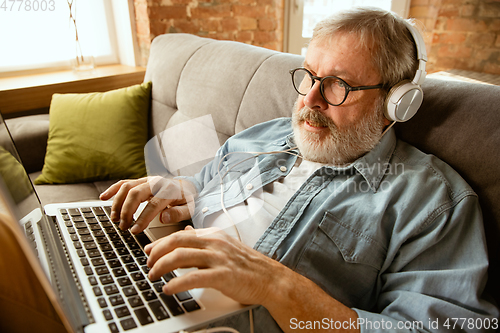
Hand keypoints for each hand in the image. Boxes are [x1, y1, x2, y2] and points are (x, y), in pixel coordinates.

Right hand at [99, 176, 196, 233]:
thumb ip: (177, 214)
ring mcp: (146, 180)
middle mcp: (156, 183)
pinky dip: (112, 190)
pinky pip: (123, 183)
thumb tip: (163, 218)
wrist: (188, 186)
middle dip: (127, 211)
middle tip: (123, 227)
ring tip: (114, 218)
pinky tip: (103, 198)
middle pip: (135, 194)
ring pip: (127, 187)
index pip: (153, 205)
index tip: (134, 230)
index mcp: (169, 191)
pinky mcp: (140, 181)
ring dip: (117, 203)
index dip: (142, 218)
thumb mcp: (189, 208)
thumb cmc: (187, 199)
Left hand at [144, 226, 284, 305]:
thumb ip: (204, 239)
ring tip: (153, 276)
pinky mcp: (223, 275)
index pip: (180, 235)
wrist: (270, 279)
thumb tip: (186, 232)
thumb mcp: (224, 246)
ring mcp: (219, 258)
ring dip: (161, 267)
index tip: (148, 251)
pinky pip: (193, 277)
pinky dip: (176, 284)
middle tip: (148, 264)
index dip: (160, 243)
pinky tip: (168, 289)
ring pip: (181, 256)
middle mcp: (215, 243)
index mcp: (214, 235)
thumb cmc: (247, 265)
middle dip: (156, 253)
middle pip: (176, 241)